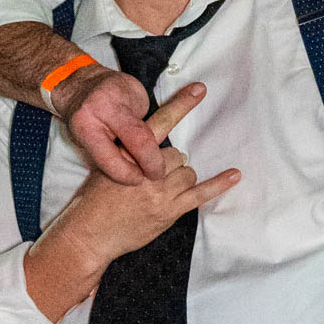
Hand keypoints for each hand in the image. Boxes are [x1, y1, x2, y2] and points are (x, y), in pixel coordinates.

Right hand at [54, 84, 239, 273]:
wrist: (89, 233)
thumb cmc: (95, 200)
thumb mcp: (106, 166)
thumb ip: (129, 153)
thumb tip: (150, 145)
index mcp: (129, 154)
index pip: (160, 124)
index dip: (180, 105)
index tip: (198, 90)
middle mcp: (146, 170)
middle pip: (176, 155)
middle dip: (170, 166)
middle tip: (156, 178)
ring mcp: (159, 192)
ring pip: (187, 173)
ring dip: (180, 179)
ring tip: (163, 191)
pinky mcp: (168, 211)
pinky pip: (200, 195)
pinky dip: (219, 184)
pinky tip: (234, 175)